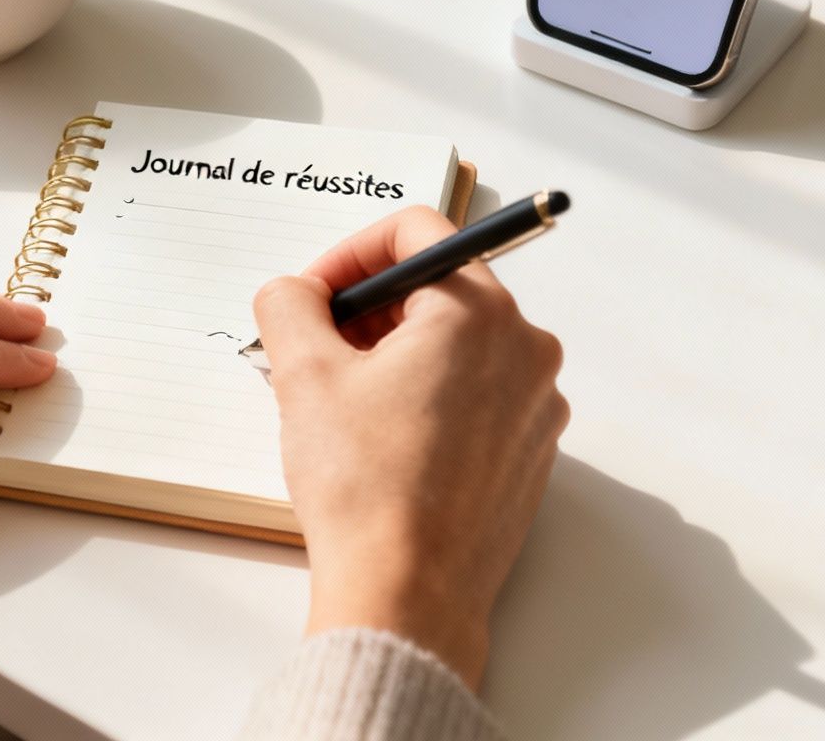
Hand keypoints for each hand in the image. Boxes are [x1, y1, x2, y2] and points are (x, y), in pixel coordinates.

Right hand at [253, 207, 566, 688]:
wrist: (408, 593)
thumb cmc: (366, 487)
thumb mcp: (303, 374)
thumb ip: (290, 303)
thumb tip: (296, 292)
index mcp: (479, 312)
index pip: (415, 231)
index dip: (349, 253)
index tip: (314, 294)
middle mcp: (524, 348)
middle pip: (437, 287)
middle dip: (368, 308)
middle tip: (314, 348)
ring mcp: (534, 404)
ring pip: (455, 343)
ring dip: (394, 353)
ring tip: (340, 401)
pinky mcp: (528, 452)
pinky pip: (474, 394)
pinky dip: (425, 396)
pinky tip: (378, 439)